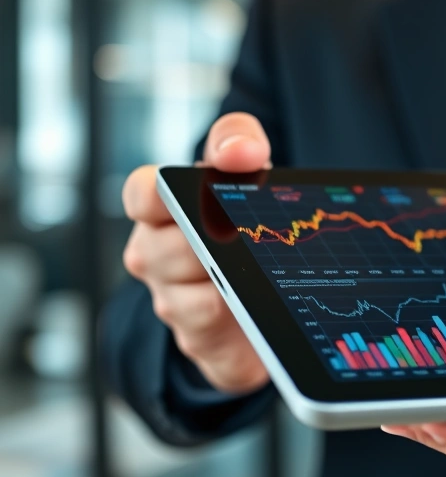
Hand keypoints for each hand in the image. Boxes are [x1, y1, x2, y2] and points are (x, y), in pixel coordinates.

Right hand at [121, 112, 272, 393]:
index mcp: (162, 209)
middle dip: (207, 240)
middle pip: (164, 246)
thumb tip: (240, 151)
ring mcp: (170, 296)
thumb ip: (240, 141)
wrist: (273, 298)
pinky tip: (252, 304)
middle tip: (242, 236)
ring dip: (222, 276)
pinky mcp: (194, 335)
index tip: (189, 192)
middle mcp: (155, 252)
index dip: (158, 192)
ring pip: (182, 285)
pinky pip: (202, 320)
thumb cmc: (247, 228)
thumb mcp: (246, 175)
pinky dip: (232, 309)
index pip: (141, 193)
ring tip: (254, 270)